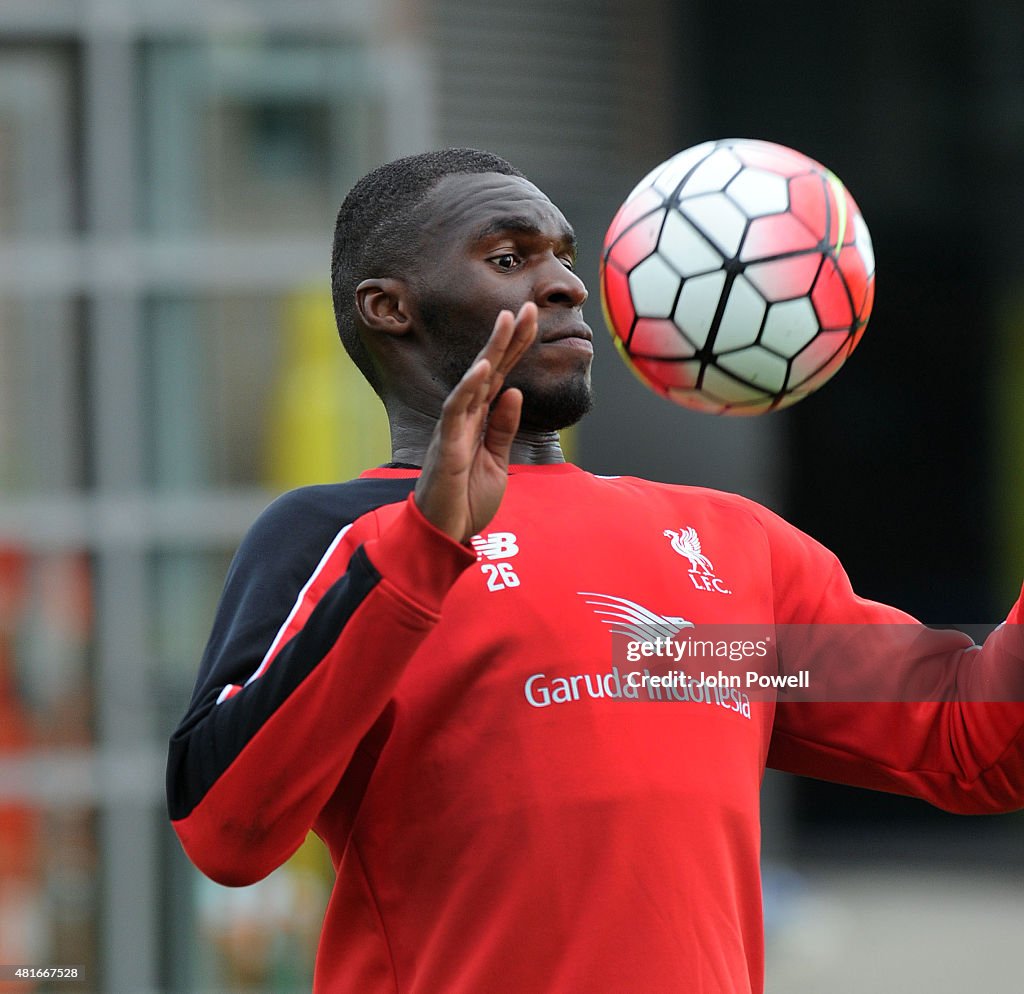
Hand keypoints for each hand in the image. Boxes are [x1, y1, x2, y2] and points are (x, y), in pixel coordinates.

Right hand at [414, 302, 536, 543]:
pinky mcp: (445, 447)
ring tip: (507, 321)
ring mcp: (453, 430)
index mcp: (479, 421)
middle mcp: (464, 418)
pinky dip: (469, 389)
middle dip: (508, 338)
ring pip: (473, 382)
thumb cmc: (465, 499)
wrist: (445, 535)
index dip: (516, 348)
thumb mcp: (496, 461)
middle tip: (529, 305)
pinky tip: (483, 367)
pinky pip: (455, 412)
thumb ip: (503, 428)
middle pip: (490, 370)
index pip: (501, 376)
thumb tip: (514, 392)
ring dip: (490, 351)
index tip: (534, 317)